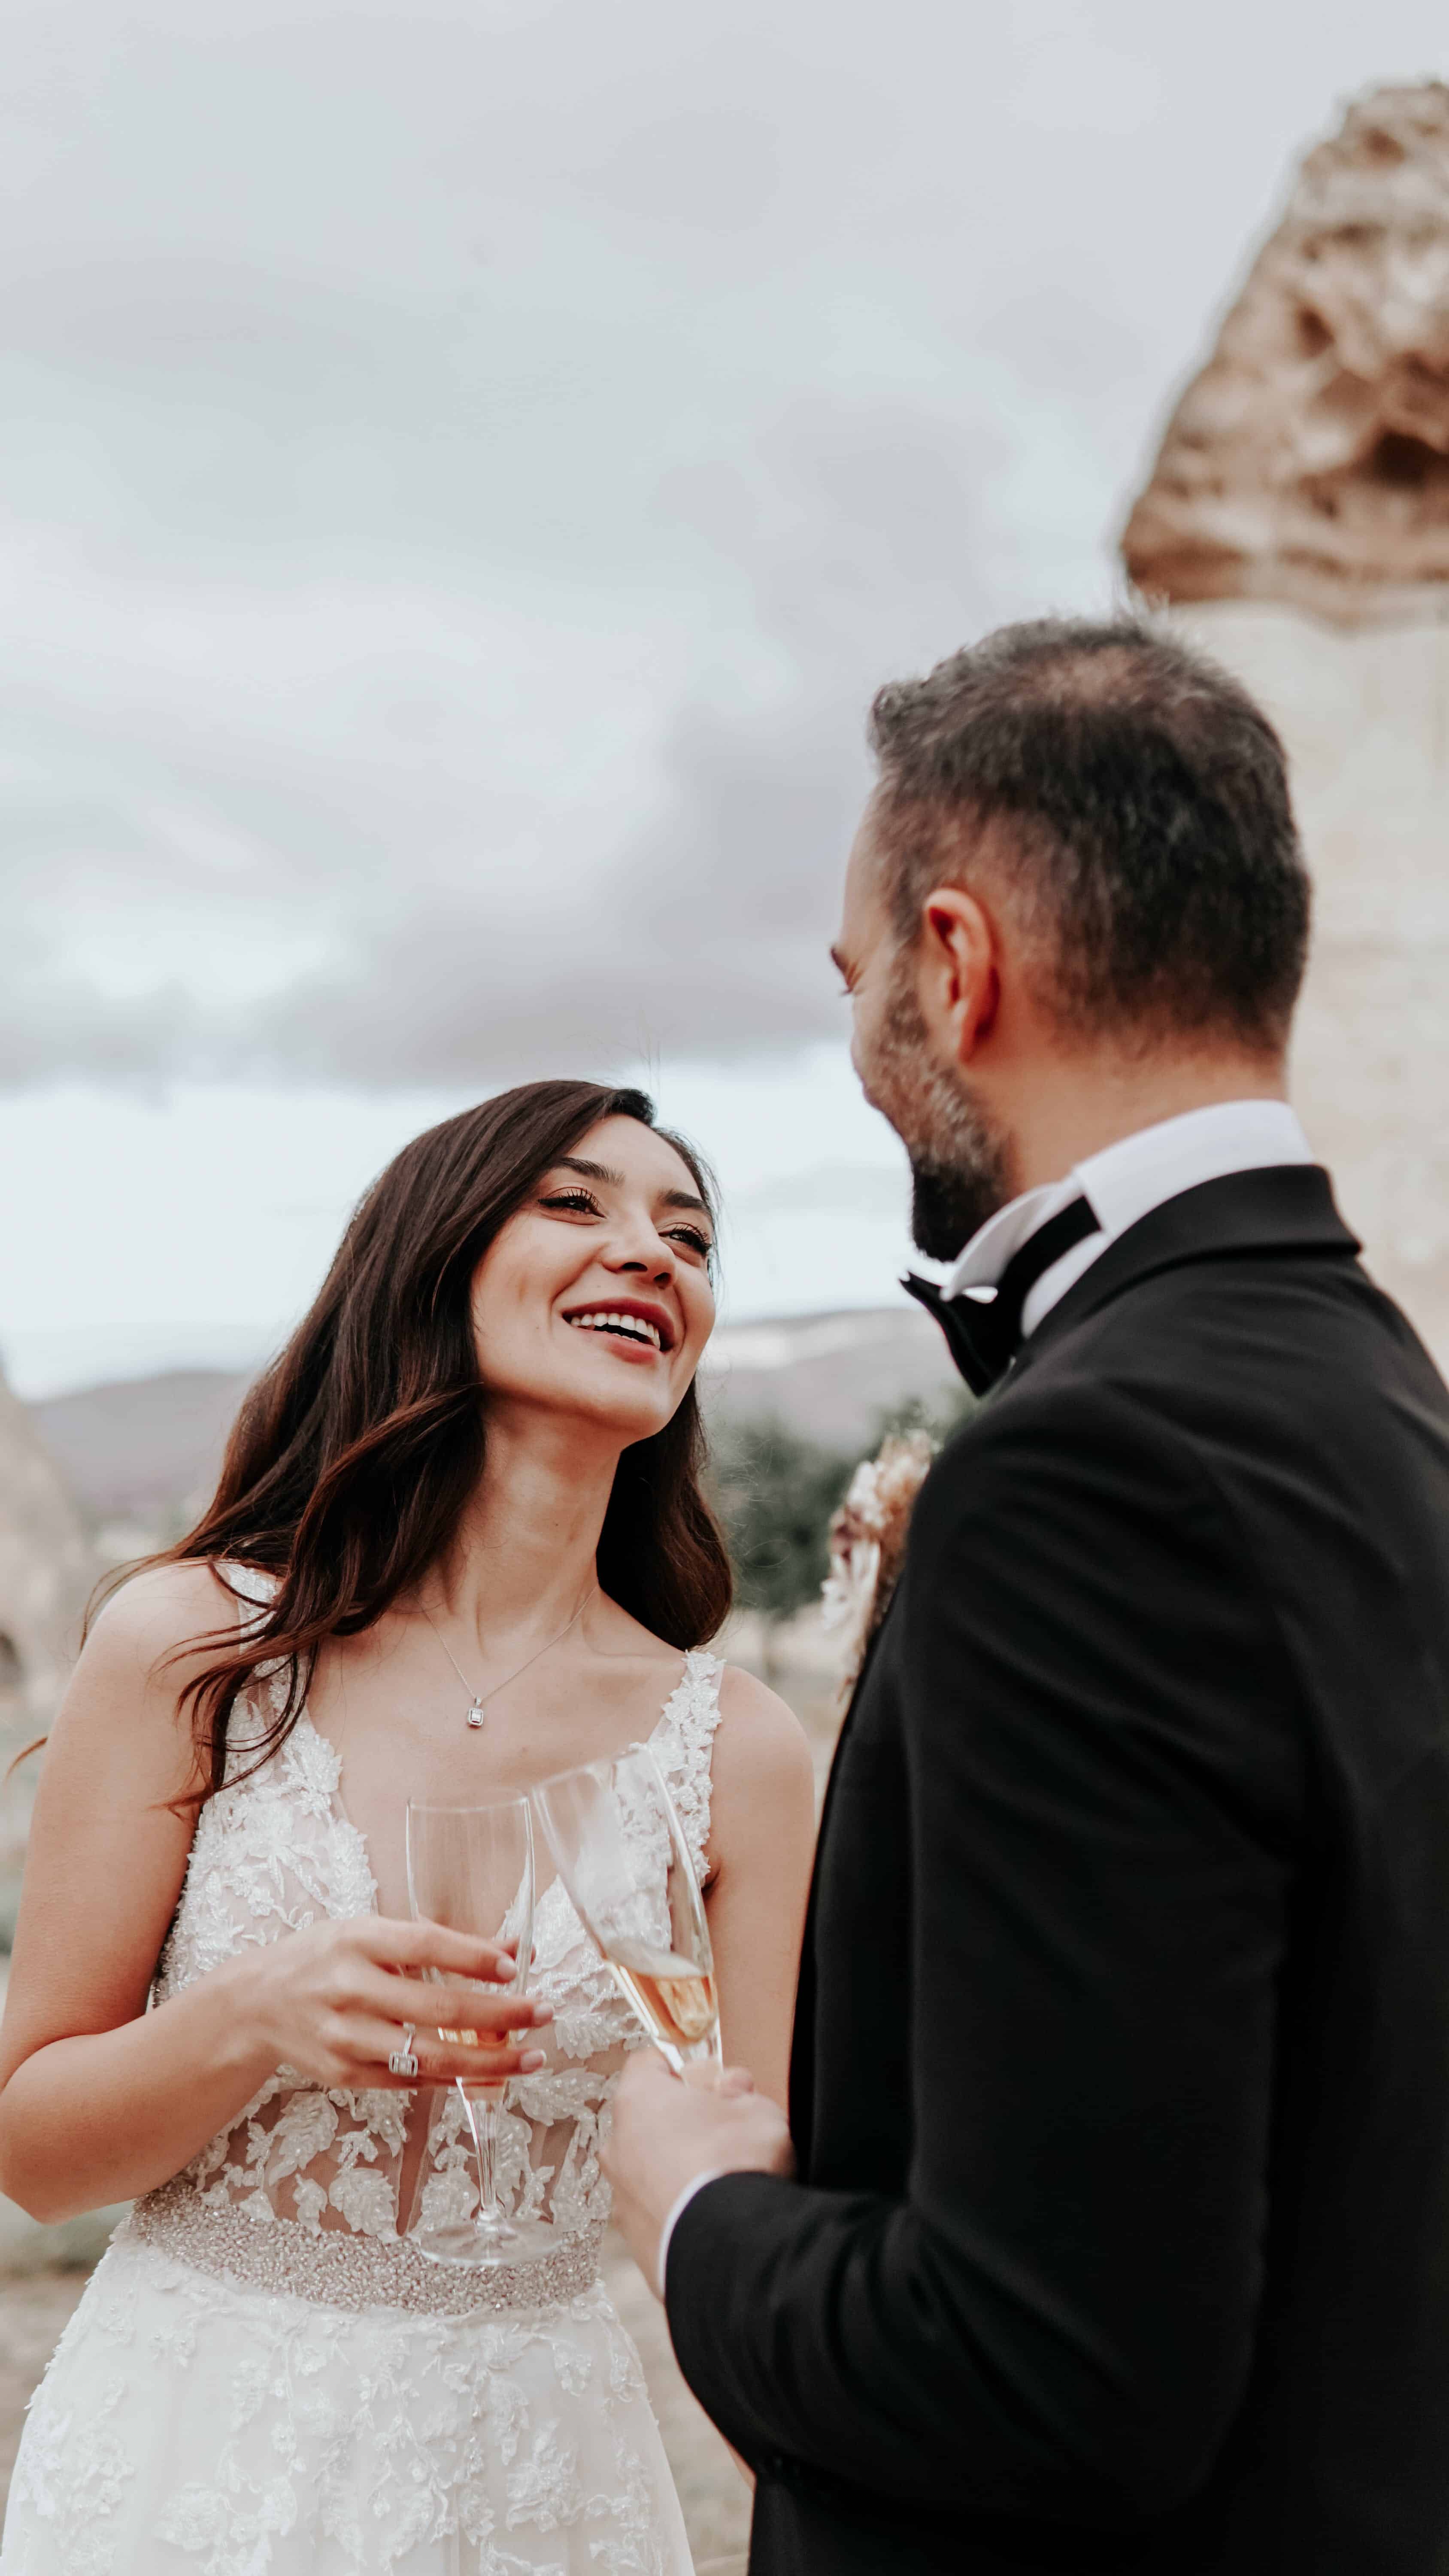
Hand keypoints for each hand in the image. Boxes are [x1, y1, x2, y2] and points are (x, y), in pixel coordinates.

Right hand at [230, 1915, 552, 2090]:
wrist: (257, 2004)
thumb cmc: (327, 1958)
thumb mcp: (374, 1934)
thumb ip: (441, 1942)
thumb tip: (514, 1949)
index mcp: (357, 1941)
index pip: (423, 1946)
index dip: (471, 1957)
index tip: (515, 1966)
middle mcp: (348, 1989)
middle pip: (434, 2007)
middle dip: (498, 2014)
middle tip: (543, 2013)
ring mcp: (345, 2037)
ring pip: (427, 2057)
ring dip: (487, 2062)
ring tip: (531, 2058)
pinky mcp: (344, 2074)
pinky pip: (410, 2081)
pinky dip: (453, 2079)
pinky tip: (489, 2075)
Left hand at [603, 2047, 792, 2293]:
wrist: (729, 2249)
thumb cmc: (737, 2163)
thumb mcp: (756, 2107)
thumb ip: (740, 2092)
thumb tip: (731, 2089)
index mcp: (638, 2100)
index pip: (650, 2064)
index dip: (685, 2068)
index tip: (713, 2083)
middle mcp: (618, 2146)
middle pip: (649, 2119)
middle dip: (684, 2122)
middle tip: (726, 2133)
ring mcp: (622, 2198)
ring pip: (651, 2168)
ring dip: (679, 2169)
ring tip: (723, 2183)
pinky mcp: (635, 2242)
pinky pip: (657, 2213)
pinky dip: (679, 2210)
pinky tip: (713, 2217)